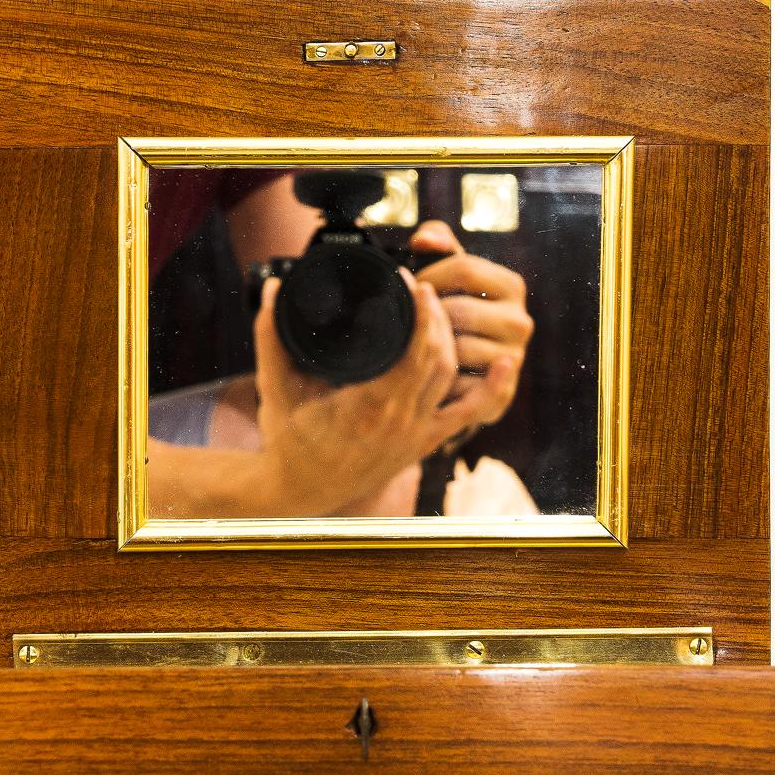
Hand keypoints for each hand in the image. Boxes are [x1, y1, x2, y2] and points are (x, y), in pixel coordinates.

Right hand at [251, 275, 498, 514]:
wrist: (302, 491)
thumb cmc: (288, 440)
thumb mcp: (276, 386)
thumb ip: (270, 336)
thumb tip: (268, 288)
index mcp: (367, 405)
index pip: (411, 349)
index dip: (419, 311)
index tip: (410, 282)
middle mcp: (399, 421)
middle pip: (437, 356)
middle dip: (435, 316)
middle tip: (424, 286)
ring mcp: (415, 434)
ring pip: (450, 377)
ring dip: (451, 340)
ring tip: (438, 310)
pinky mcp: (424, 444)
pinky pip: (467, 415)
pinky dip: (489, 390)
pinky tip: (505, 364)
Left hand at [408, 220, 531, 425]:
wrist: (468, 368)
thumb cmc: (453, 308)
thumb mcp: (448, 272)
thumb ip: (438, 242)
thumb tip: (423, 240)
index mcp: (512, 285)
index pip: (463, 268)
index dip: (429, 277)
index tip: (411, 288)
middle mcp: (521, 321)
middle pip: (459, 311)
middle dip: (428, 317)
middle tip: (410, 324)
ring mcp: (514, 359)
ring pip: (457, 349)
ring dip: (431, 350)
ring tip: (418, 348)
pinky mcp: (503, 393)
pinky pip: (459, 383)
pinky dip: (439, 380)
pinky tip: (429, 375)